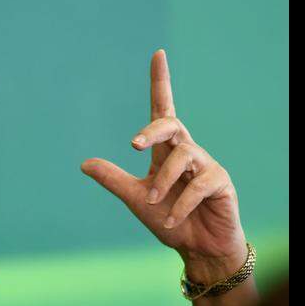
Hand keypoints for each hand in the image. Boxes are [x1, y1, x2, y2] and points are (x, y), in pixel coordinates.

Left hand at [81, 49, 247, 283]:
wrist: (199, 250)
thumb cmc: (171, 222)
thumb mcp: (136, 200)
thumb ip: (114, 180)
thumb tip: (84, 163)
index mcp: (166, 153)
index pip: (163, 111)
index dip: (160, 82)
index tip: (158, 55)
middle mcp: (187, 153)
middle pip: (172, 125)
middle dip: (153, 130)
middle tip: (133, 144)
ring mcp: (206, 166)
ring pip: (183, 156)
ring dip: (163, 182)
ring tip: (153, 204)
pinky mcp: (221, 183)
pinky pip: (198, 186)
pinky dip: (180, 204)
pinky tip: (171, 220)